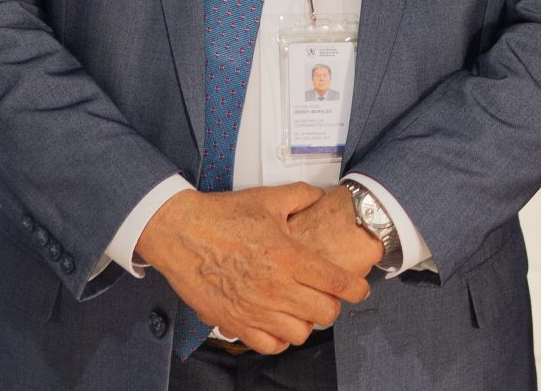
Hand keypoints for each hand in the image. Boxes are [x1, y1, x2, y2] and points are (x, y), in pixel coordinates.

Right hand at [135, 183, 367, 353]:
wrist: (181, 232)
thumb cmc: (222, 216)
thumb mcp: (267, 198)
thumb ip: (301, 196)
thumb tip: (321, 196)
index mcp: (288, 256)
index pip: (336, 282)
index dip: (355, 289)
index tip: (359, 289)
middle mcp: (276, 287)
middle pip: (324, 312)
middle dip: (332, 305)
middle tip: (326, 296)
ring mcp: (255, 308)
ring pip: (299, 333)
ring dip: (306, 323)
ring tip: (301, 310)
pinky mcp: (235, 322)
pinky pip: (269, 345)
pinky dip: (279, 338)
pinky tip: (277, 324)